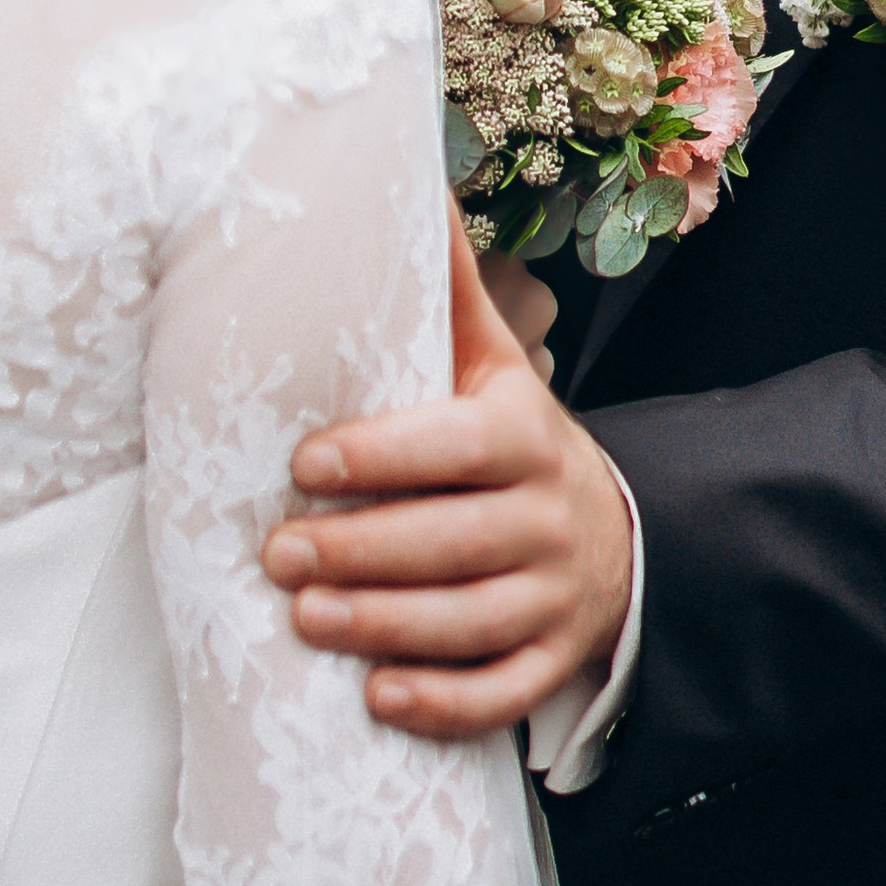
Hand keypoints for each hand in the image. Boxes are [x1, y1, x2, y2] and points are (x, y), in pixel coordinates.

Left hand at [259, 205, 633, 739]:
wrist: (608, 534)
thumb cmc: (511, 440)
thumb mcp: (490, 364)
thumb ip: (444, 293)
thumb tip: (404, 183)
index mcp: (523, 434)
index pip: (455, 446)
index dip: (383, 456)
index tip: (307, 464)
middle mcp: (547, 516)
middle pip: (454, 541)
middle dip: (362, 549)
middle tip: (277, 552)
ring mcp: (555, 597)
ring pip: (472, 621)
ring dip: (386, 625)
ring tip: (306, 619)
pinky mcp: (553, 660)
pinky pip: (502, 693)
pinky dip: (443, 703)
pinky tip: (379, 697)